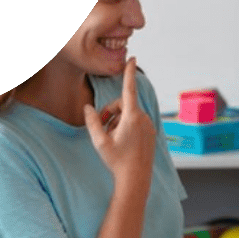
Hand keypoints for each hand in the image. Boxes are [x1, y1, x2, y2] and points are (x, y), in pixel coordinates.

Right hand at [84, 57, 155, 189]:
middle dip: (110, 112)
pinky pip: (136, 124)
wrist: (136, 179)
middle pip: (123, 105)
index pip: (129, 89)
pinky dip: (126, 128)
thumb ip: (92, 122)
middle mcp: (143, 118)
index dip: (129, 73)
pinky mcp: (151, 133)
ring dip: (117, 122)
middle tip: (101, 128)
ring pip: (129, 115)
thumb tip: (87, 108)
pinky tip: (121, 143)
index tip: (133, 58)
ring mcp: (149, 126)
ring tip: (111, 139)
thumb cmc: (117, 161)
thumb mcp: (99, 141)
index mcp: (132, 117)